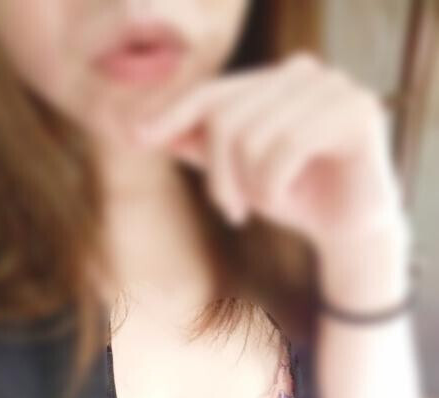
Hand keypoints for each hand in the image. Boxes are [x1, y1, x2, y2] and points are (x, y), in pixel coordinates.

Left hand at [132, 52, 408, 256]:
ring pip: (254, 136)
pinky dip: (273, 186)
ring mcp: (334, 87)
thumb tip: (142, 128)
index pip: (213, 93)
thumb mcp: (238, 172)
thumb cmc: (295, 196)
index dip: (172, 115)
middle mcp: (305, 72)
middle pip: (226, 118)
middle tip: (232, 210)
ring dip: (249, 187)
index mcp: (276, 79)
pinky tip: (284, 202)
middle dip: (219, 176)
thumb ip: (200, 146)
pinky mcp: (356, 112)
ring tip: (263, 206)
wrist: (349, 228)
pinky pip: (286, 148)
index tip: (137, 137)